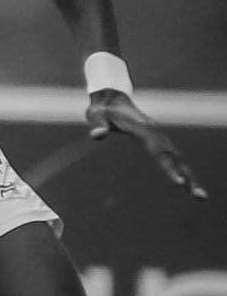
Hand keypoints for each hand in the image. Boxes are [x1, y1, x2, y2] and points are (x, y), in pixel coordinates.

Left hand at [88, 89, 206, 199]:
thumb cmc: (103, 110)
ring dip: (189, 177)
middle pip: (174, 158)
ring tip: (199, 196)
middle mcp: (156, 133)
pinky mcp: (158, 140)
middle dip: (186, 177)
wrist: (111, 99)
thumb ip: (98, 125)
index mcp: (144, 129)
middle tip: (198, 196)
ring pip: (178, 159)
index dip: (169, 167)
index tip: (178, 182)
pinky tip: (188, 185)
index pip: (159, 151)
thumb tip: (98, 135)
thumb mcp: (97, 115)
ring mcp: (159, 137)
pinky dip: (182, 171)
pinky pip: (173, 158)